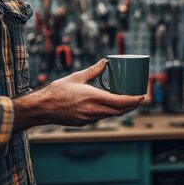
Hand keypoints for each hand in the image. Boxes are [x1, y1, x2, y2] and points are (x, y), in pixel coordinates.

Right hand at [13, 59, 142, 130]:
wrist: (42, 108)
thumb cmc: (57, 91)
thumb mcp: (76, 77)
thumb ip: (93, 70)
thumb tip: (105, 62)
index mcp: (92, 97)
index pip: (120, 101)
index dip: (133, 100)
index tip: (142, 96)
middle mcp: (93, 110)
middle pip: (119, 111)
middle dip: (131, 106)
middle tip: (139, 99)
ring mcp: (89, 118)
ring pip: (111, 115)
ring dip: (122, 110)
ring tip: (128, 102)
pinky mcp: (84, 122)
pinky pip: (101, 117)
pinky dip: (110, 112)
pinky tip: (111, 106)